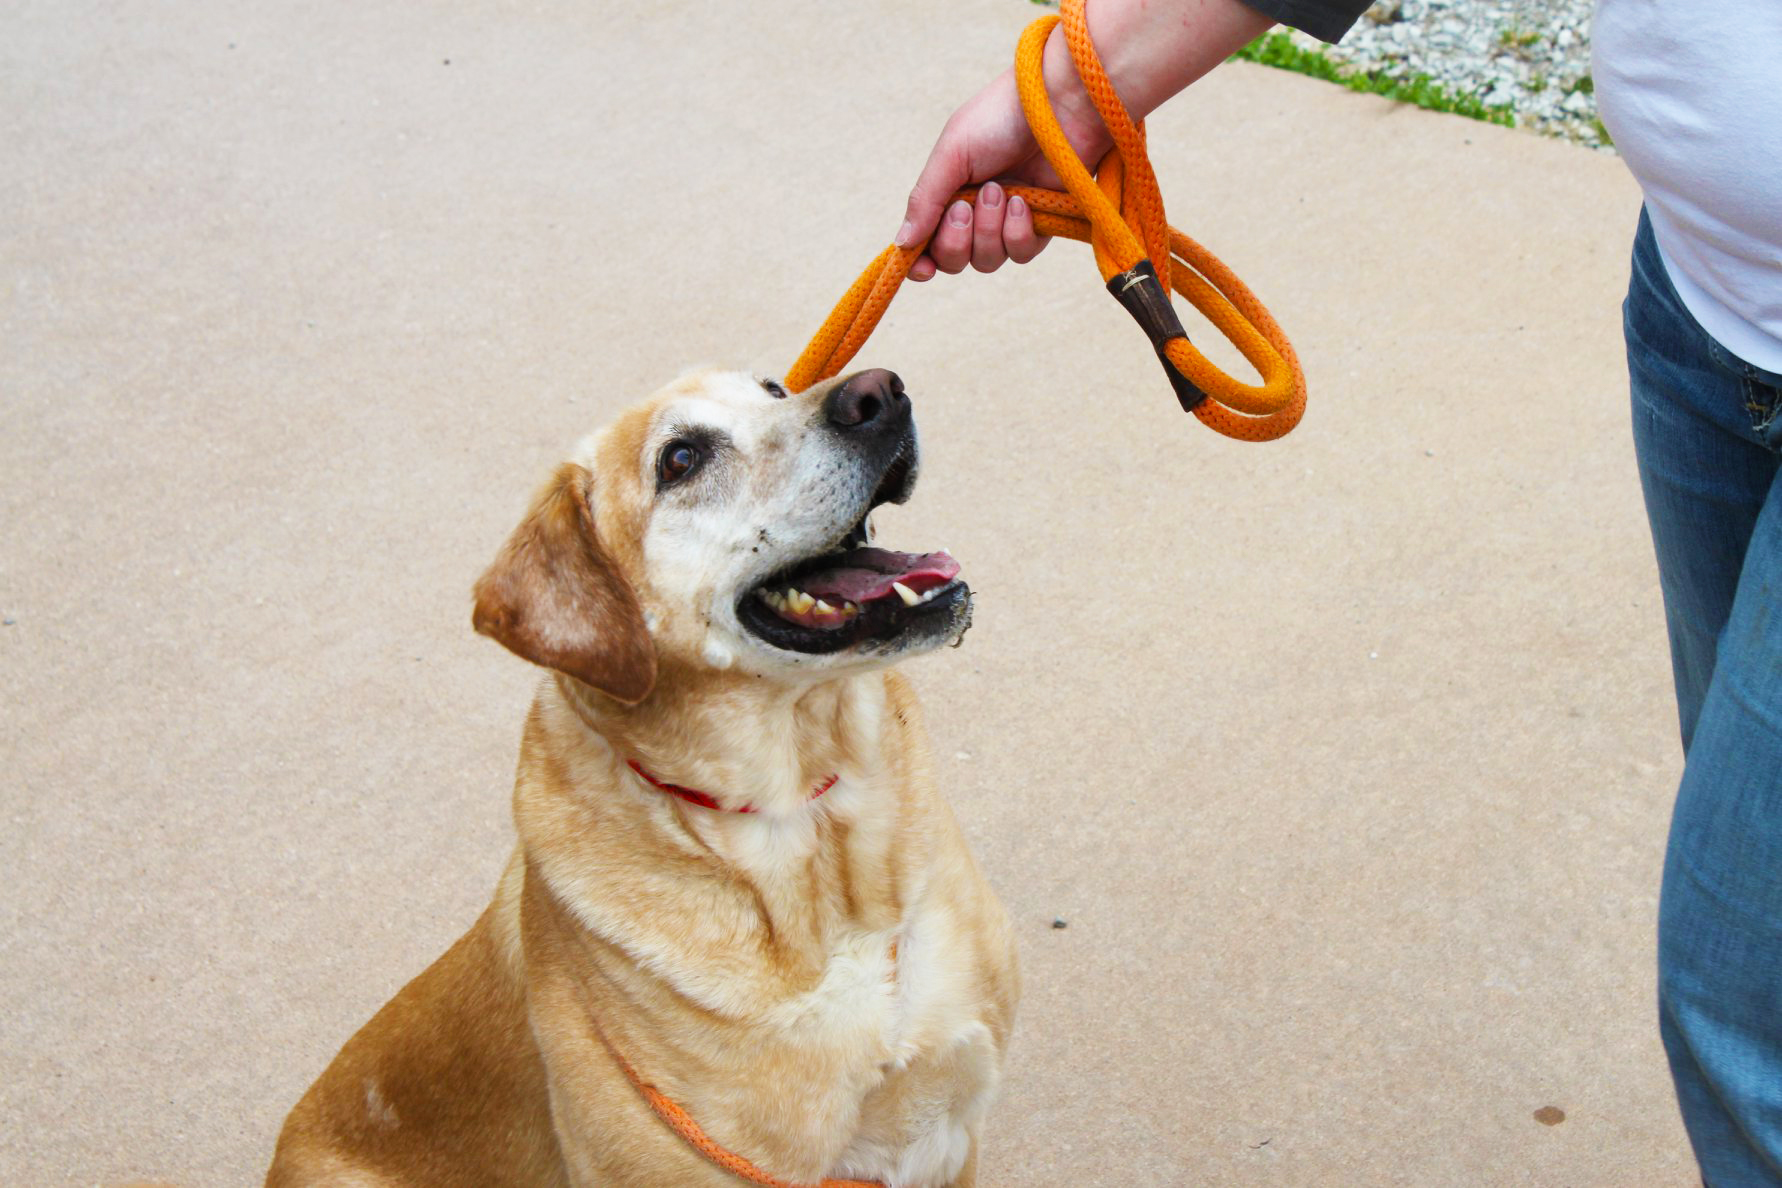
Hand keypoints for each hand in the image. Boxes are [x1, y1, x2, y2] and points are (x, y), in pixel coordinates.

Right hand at [896, 36, 1111, 281]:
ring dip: (988, 230)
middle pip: (955, 260)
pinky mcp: (1043, 225)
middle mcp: (976, 212)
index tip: (923, 268)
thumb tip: (901, 244)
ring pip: (987, 261)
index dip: (923, 262)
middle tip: (966, 205)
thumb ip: (925, 200)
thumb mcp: (952, 154)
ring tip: (1000, 191)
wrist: (1057, 104)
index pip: (928, 243)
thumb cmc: (1000, 118)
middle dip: (956, 241)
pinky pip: (1021, 253)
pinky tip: (1023, 201)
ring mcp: (1009, 221)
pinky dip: (1017, 231)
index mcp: (948, 192)